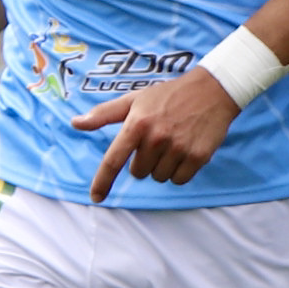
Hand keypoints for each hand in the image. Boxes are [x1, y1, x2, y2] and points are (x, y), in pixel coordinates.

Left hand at [74, 67, 245, 202]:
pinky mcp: (198, 156)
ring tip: (173, 143)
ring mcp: (178, 148)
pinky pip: (179, 180)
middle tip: (157, 141)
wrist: (212, 90)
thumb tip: (76, 123)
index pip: (114, 159)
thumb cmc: (169, 95)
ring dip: (162, 167)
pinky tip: (185, 151)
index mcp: (137, 123)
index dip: (103, 181)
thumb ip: (104, 114)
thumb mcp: (135, 99)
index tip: (96, 197)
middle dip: (144, 161)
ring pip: (159, 177)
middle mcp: (156, 137)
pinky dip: (180, 171)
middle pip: (138, 172)